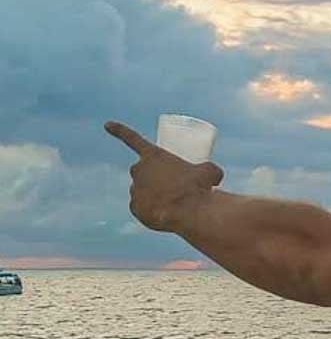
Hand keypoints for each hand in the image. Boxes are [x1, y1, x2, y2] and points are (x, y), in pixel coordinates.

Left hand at [104, 121, 223, 232]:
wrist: (190, 212)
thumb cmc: (200, 187)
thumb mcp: (210, 172)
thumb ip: (209, 170)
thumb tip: (215, 177)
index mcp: (153, 155)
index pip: (132, 138)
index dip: (119, 130)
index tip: (107, 124)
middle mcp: (138, 170)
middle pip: (141, 170)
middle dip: (153, 176)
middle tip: (172, 185)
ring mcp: (134, 190)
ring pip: (142, 190)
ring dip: (153, 194)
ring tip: (173, 202)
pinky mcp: (134, 208)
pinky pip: (141, 208)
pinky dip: (150, 210)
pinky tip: (164, 213)